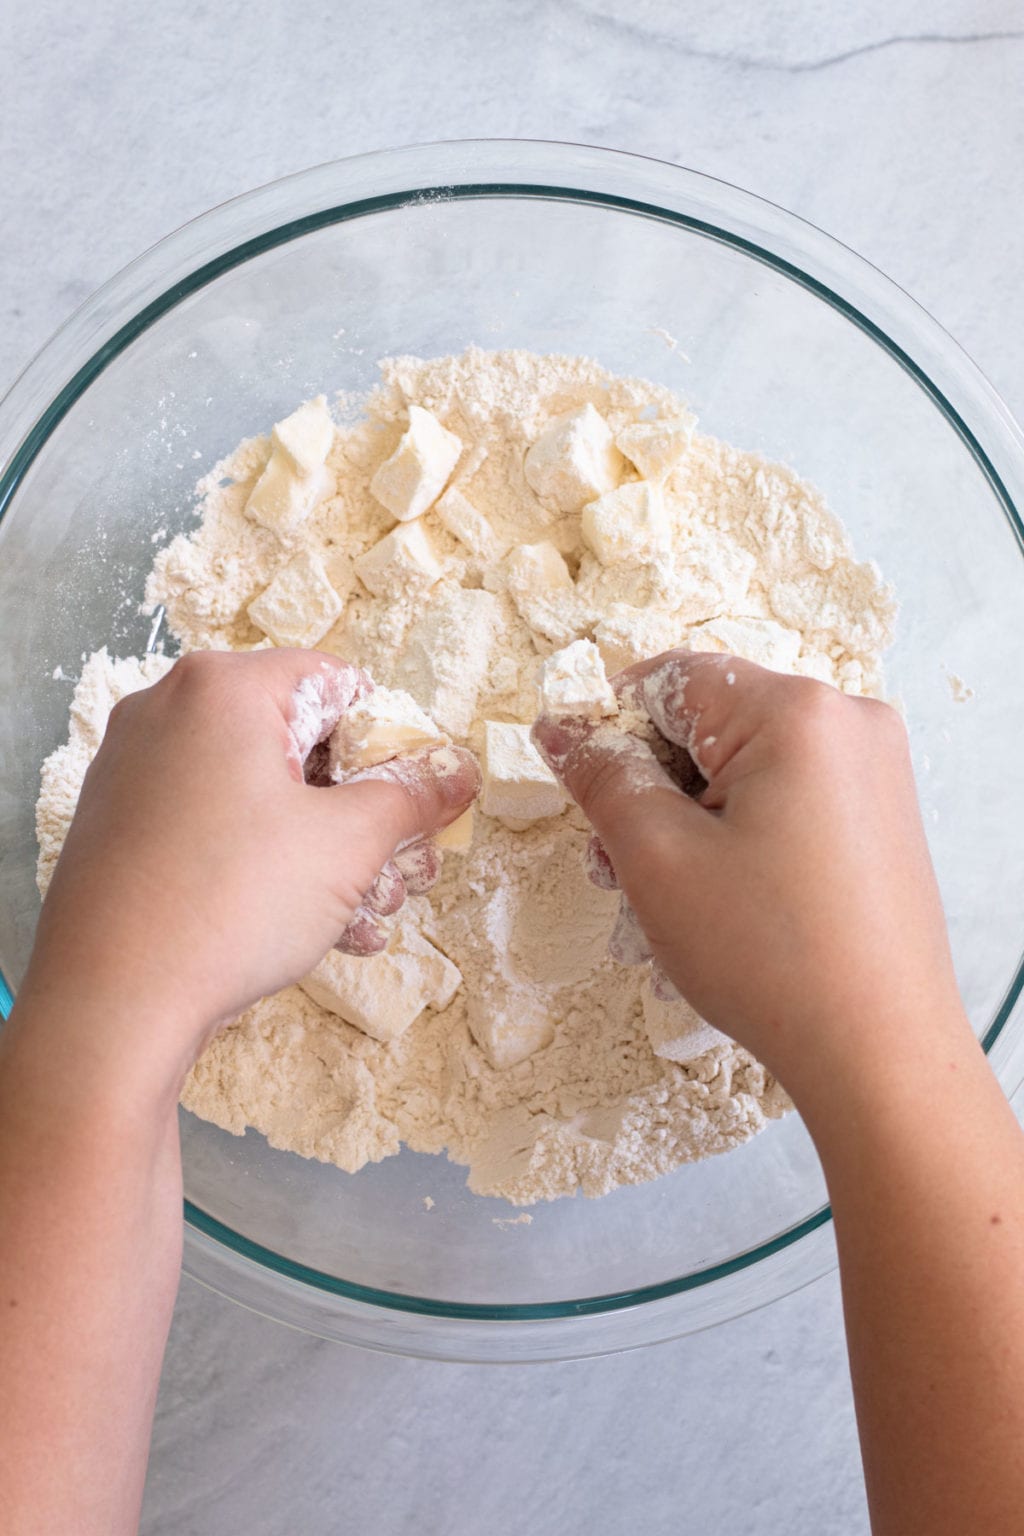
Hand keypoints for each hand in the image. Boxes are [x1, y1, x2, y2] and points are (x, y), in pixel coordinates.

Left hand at [21, 649, 478, 1089]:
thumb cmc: (229, 904)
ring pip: (260, 790)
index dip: (391, 742)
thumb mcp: (348, 844)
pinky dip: (266, 861)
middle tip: (397, 866)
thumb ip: (412, 795)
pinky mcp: (121, 826)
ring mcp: (135, 769)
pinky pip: (216, 824)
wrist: (110, 1004)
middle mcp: (169, 711)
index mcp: (223, 688)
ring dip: (323, 847)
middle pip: (298, 739)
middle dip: (359, 808)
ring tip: (364, 911)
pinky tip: (311, 926)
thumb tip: (458, 773)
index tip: (414, 800)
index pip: (338, 684)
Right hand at [533, 650, 963, 1098]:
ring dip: (686, 817)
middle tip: (614, 862)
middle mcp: (848, 721)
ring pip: (743, 765)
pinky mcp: (880, 816)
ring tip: (656, 895)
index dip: (608, 724)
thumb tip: (561, 726)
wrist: (879, 1053)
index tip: (574, 781)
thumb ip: (603, 774)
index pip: (672, 679)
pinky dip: (735, 833)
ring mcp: (873, 769)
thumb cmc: (771, 956)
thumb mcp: (658, 857)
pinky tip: (710, 897)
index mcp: (797, 711)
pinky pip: (785, 796)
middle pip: (710, 722)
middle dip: (649, 785)